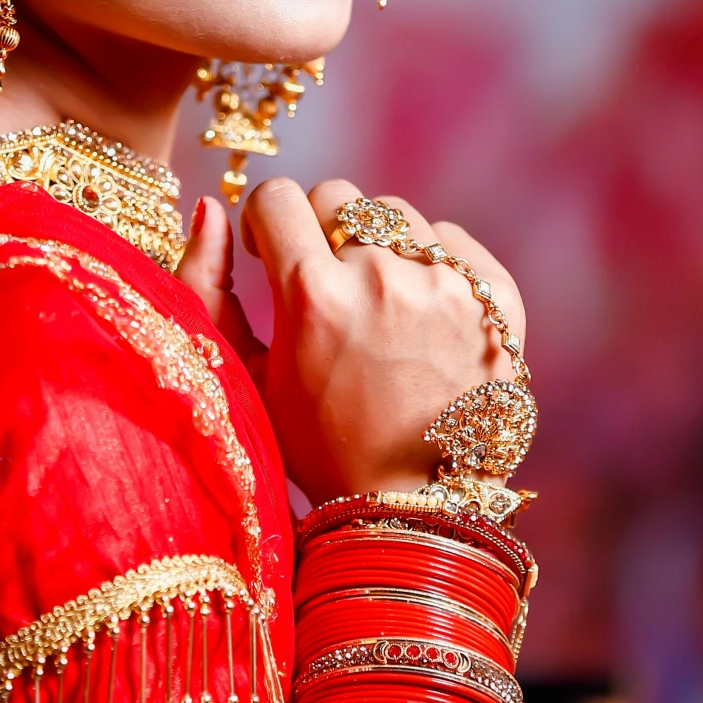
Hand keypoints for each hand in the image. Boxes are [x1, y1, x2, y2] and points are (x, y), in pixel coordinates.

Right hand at [178, 179, 524, 506]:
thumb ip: (207, 286)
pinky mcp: (496, 296)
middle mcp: (382, 277)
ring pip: (397, 217)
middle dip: (322, 232)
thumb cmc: (317, 446)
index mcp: (312, 294)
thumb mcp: (245, 376)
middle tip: (327, 288)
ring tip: (380, 310)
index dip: (265, 224)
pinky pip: (452, 239)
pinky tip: (422, 315)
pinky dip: (433, 265)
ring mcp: (446, 284)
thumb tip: (209, 208)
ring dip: (380, 249)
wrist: (412, 504)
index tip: (271, 255)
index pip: (277, 197)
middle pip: (339, 199)